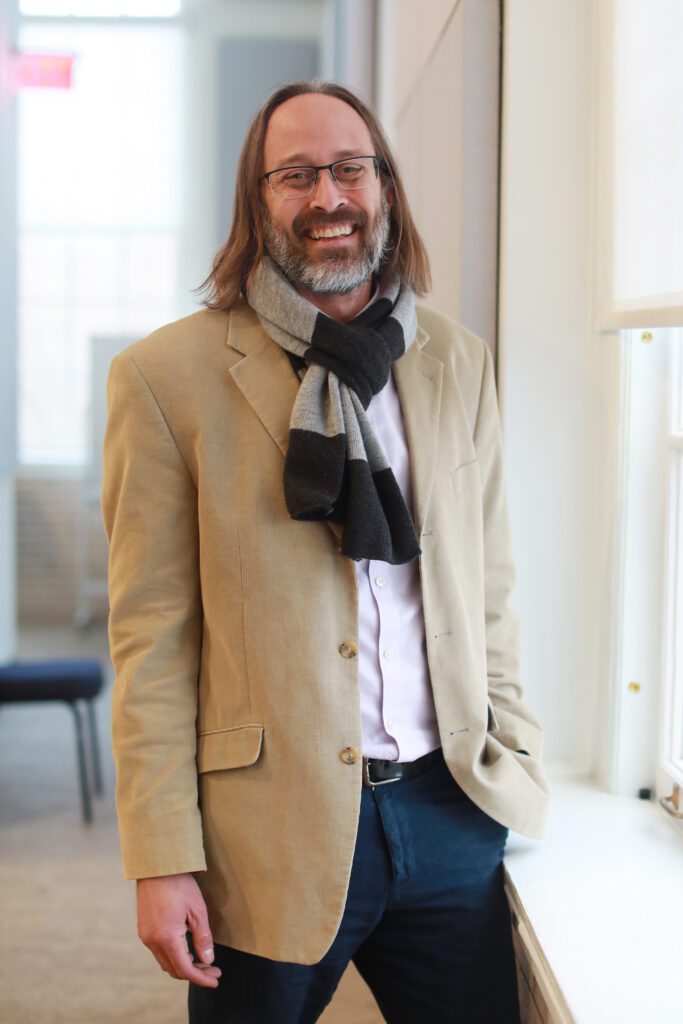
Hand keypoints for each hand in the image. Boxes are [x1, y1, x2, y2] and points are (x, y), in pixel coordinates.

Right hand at [136, 872, 221, 987]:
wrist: (156, 866)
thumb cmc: (179, 885)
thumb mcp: (197, 911)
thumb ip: (203, 938)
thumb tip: (208, 961)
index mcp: (166, 938)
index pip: (185, 969)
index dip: (201, 978)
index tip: (215, 980)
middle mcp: (152, 941)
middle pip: (174, 969)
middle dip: (195, 973)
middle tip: (214, 970)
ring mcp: (145, 936)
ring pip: (165, 962)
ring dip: (184, 965)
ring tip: (203, 962)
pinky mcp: (143, 929)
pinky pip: (159, 951)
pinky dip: (174, 955)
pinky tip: (187, 949)